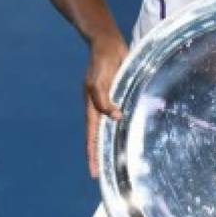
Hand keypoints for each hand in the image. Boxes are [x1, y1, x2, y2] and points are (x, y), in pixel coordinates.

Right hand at [84, 35, 127, 178]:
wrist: (108, 43)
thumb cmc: (103, 59)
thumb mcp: (100, 79)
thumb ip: (104, 99)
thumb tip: (114, 117)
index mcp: (92, 104)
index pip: (92, 134)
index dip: (92, 152)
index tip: (93, 171)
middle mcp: (98, 104)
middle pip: (97, 134)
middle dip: (97, 153)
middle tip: (98, 173)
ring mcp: (107, 99)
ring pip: (107, 126)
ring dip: (107, 141)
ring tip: (111, 158)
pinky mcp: (116, 92)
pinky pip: (116, 113)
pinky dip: (117, 125)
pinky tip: (123, 131)